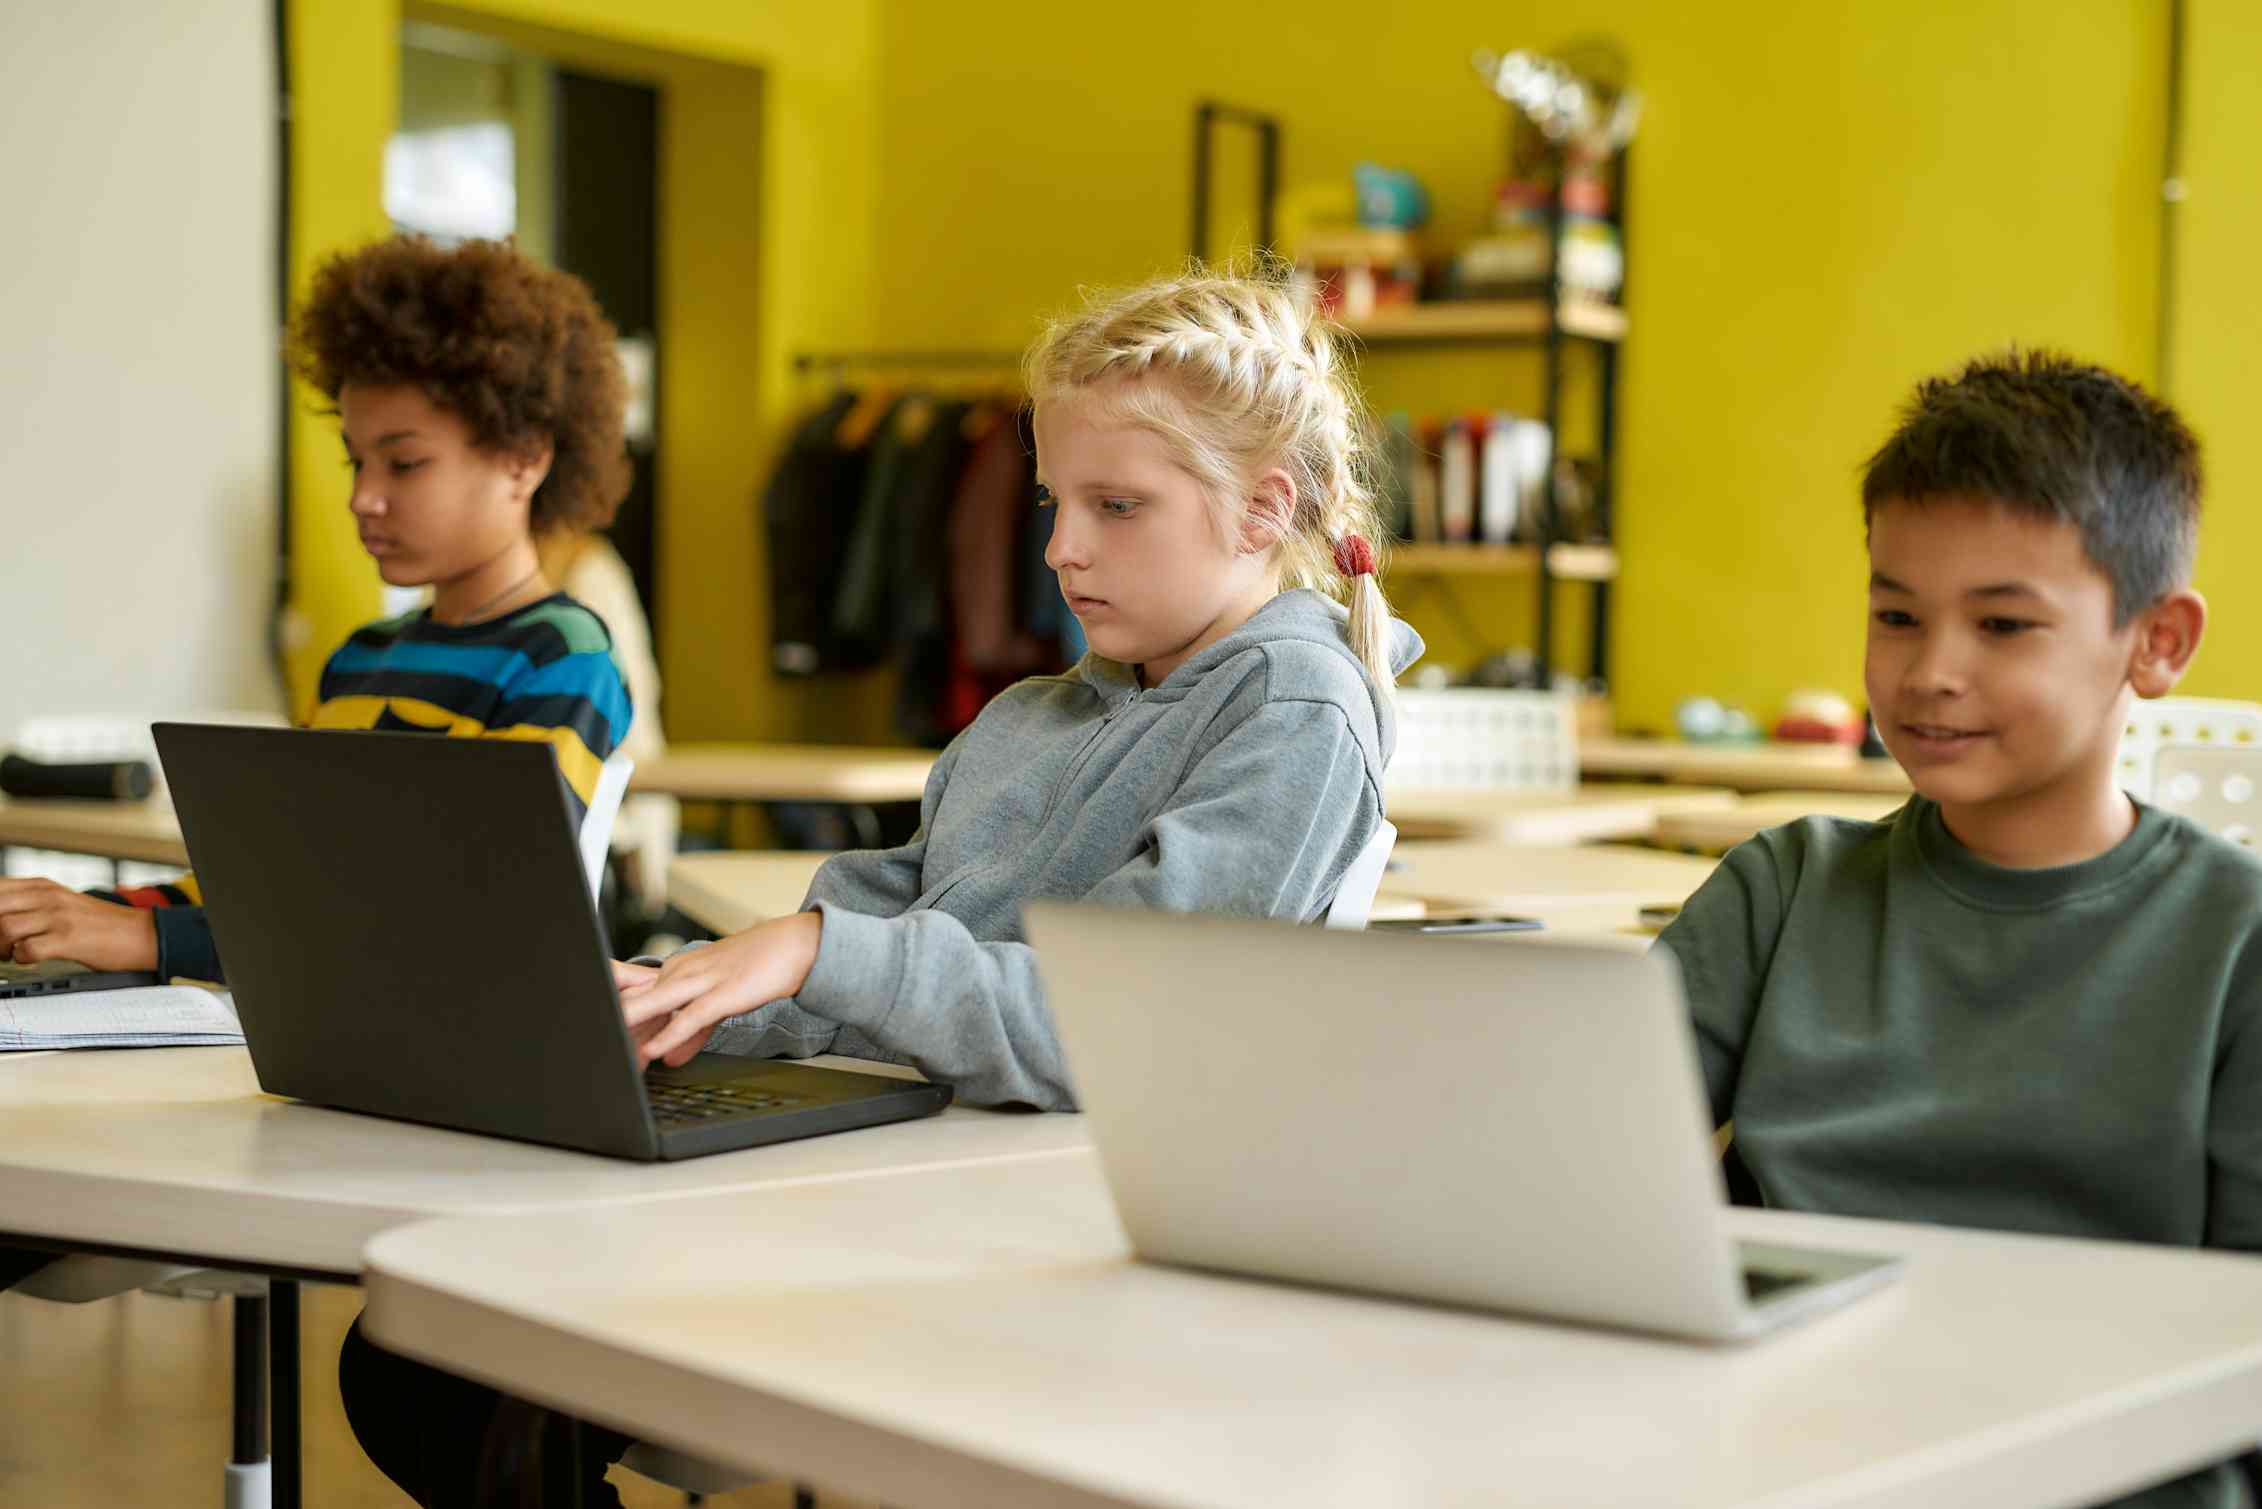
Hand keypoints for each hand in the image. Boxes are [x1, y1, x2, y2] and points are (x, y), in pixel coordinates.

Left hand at [0, 880, 158, 970]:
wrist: (141, 933)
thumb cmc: (101, 923)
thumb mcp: (62, 903)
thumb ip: (30, 904)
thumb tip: (2, 917)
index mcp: (42, 886)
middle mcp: (48, 896)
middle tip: (1, 944)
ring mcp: (59, 916)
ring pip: (5, 928)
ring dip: (2, 947)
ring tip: (12, 953)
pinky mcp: (68, 938)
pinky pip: (27, 949)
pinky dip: (22, 958)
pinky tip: (32, 958)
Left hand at [617, 912, 822, 1067]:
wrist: (794, 944)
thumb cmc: (757, 967)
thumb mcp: (718, 1002)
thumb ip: (690, 1031)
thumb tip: (668, 1057)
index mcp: (678, 970)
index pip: (633, 994)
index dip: (614, 1019)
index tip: (597, 1041)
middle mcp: (683, 971)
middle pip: (637, 1000)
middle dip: (616, 1027)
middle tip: (596, 1051)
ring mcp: (702, 979)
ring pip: (655, 1004)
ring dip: (630, 1027)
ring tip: (608, 1048)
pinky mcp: (723, 992)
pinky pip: (691, 1016)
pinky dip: (670, 1034)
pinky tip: (655, 1051)